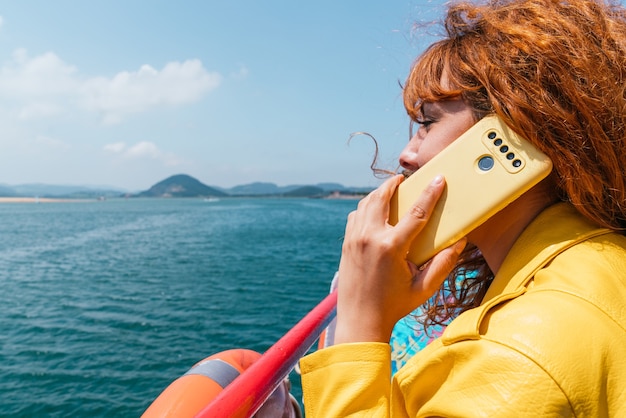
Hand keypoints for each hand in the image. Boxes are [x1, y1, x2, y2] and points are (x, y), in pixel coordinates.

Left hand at [334, 174, 465, 343]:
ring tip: (390, 191)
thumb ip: (443, 264)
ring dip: (378, 193)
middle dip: (393, 183)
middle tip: (404, 178)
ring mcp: (354, 239)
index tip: (439, 178)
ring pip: (365, 203)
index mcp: (391, 247)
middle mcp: (370, 237)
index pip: (416, 212)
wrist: (360, 321)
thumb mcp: (424, 288)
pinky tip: (374, 211)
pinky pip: (355, 216)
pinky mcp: (346, 243)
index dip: (430, 193)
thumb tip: (460, 241)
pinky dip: (365, 207)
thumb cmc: (394, 306)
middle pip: (381, 197)